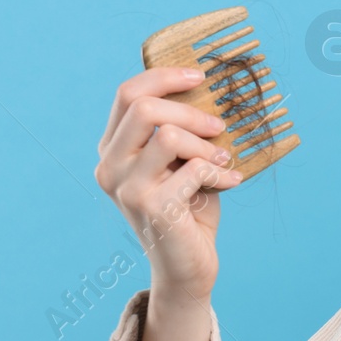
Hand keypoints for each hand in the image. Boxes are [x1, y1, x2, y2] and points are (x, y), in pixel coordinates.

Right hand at [93, 65, 242, 300]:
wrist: (187, 265)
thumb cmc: (188, 208)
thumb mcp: (180, 162)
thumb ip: (180, 131)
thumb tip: (207, 89)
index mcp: (112, 149)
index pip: (127, 94)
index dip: (165, 76)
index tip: (200, 75)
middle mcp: (110, 167)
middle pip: (142, 107)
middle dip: (190, 110)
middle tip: (219, 126)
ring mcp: (126, 188)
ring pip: (167, 136)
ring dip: (206, 145)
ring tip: (224, 161)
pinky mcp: (152, 208)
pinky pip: (193, 170)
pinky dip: (219, 173)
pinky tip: (231, 182)